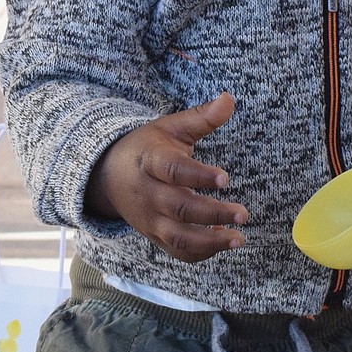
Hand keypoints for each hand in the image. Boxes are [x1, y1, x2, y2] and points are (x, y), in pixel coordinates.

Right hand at [84, 92, 248, 262]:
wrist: (109, 176)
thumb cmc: (148, 147)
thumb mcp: (170, 127)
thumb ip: (201, 117)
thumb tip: (229, 99)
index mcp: (150, 161)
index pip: (172, 170)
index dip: (197, 176)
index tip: (225, 179)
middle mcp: (148, 193)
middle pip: (178, 208)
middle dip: (212, 213)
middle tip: (242, 214)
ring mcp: (149, 219)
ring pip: (178, 237)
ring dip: (209, 241)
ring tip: (239, 238)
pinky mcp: (155, 236)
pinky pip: (177, 251)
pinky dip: (201, 252)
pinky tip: (224, 241)